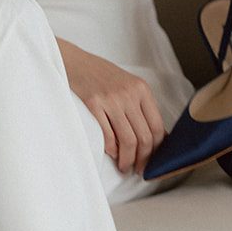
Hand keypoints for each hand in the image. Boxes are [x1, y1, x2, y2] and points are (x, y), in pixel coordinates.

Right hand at [55, 40, 165, 174]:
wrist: (74, 61)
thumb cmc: (100, 76)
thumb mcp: (128, 85)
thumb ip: (141, 107)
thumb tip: (157, 137)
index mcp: (142, 89)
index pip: (158, 127)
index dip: (156, 150)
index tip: (151, 161)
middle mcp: (129, 94)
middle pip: (144, 137)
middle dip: (142, 159)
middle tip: (137, 169)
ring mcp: (111, 99)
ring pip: (128, 140)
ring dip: (127, 160)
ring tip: (124, 166)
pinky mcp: (93, 104)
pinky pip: (108, 136)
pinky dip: (111, 150)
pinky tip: (111, 153)